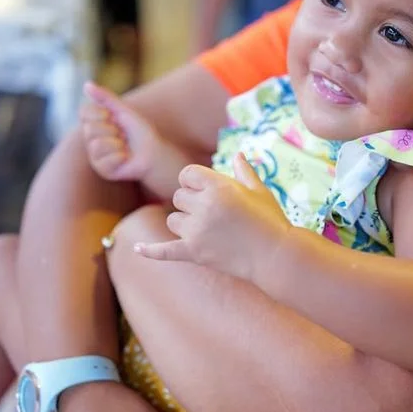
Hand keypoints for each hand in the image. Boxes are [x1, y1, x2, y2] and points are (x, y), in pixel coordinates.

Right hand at [80, 82, 160, 181]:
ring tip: (125, 147)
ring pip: (96, 145)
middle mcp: (92, 139)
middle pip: (89, 129)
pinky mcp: (102, 170)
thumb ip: (106, 98)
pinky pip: (105, 161)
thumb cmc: (140, 131)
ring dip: (117, 144)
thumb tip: (87, 84)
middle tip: (123, 135)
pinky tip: (126, 158)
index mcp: (95, 123)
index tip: (112, 115)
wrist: (154, 152)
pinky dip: (121, 157)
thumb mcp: (124, 111)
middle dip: (112, 130)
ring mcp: (95, 155)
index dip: (99, 113)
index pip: (83, 112)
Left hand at [134, 153, 290, 283]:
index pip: (187, 174)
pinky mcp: (194, 253)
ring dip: (184, 224)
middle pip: (178, 197)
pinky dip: (150, 250)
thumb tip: (238, 155)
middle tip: (214, 215)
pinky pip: (164, 250)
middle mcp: (204, 206)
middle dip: (191, 203)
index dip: (195, 182)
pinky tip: (136, 248)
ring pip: (173, 220)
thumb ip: (244, 172)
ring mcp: (197, 231)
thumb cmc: (271, 221)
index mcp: (218, 186)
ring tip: (209, 232)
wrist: (276, 256)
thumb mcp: (259, 191)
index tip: (207, 191)